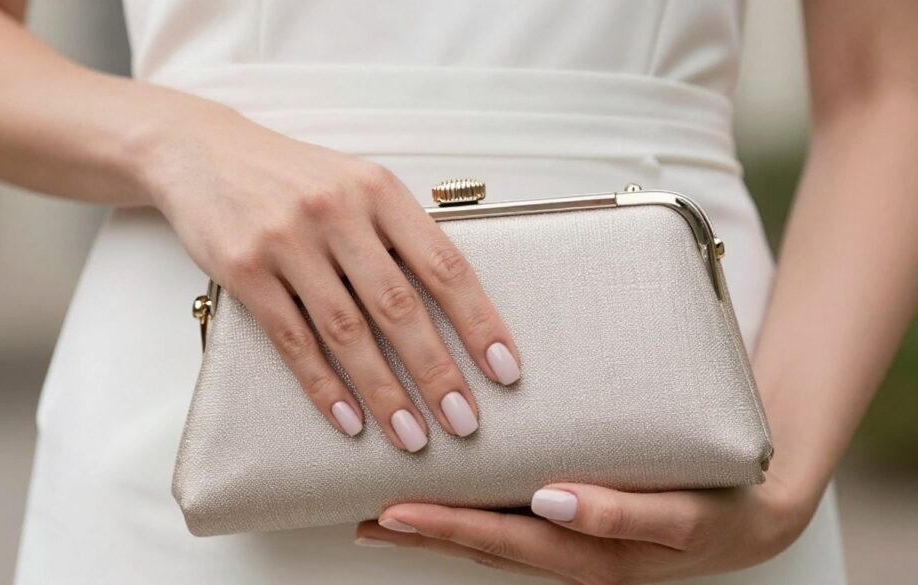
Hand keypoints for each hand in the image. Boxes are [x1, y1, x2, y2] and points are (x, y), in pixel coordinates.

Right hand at [143, 103, 520, 450]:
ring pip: (347, 332)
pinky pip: (292, 340)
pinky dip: (323, 385)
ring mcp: (287, 241)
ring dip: (384, 392)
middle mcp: (337, 211)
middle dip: (437, 372)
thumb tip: (449, 307)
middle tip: (465, 422)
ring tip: (412, 435)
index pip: (444, 265)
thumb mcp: (355, 183)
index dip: (479, 322)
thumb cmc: (292, 176)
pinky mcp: (244, 270)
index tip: (505, 370)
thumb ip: (397, 234)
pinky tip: (348, 419)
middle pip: (399, 307)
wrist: (200, 151)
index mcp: (378, 189)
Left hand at [357, 477, 811, 582]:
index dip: (454, 526)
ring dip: (439, 533)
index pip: (513, 539)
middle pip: (491, 547)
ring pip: (494, 545)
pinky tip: (441, 511)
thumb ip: (621, 512)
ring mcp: (574, 554)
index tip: (404, 510)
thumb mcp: (683, 516)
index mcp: (599, 555)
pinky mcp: (576, 541)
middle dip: (431, 533)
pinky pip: (512, 535)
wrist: (754, 520)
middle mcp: (578, 560)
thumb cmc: (720, 508)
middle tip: (373, 517)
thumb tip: (552, 499)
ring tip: (384, 520)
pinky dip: (470, 526)